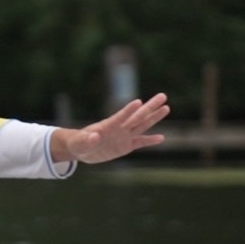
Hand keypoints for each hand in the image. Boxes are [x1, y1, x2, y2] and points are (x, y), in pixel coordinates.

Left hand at [56, 93, 170, 165]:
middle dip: (150, 107)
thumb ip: (86, 140)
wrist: (82, 148)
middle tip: (163, 96)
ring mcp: (124, 136)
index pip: (120, 117)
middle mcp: (119, 128)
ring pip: (142, 125)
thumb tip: (93, 136)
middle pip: (138, 116)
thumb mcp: (79, 144)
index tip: (139, 102)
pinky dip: (150, 141)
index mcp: (107, 126)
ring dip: (154, 117)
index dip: (128, 110)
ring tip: (166, 108)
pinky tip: (161, 138)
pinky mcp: (126, 146)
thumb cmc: (78, 144)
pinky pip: (140, 142)